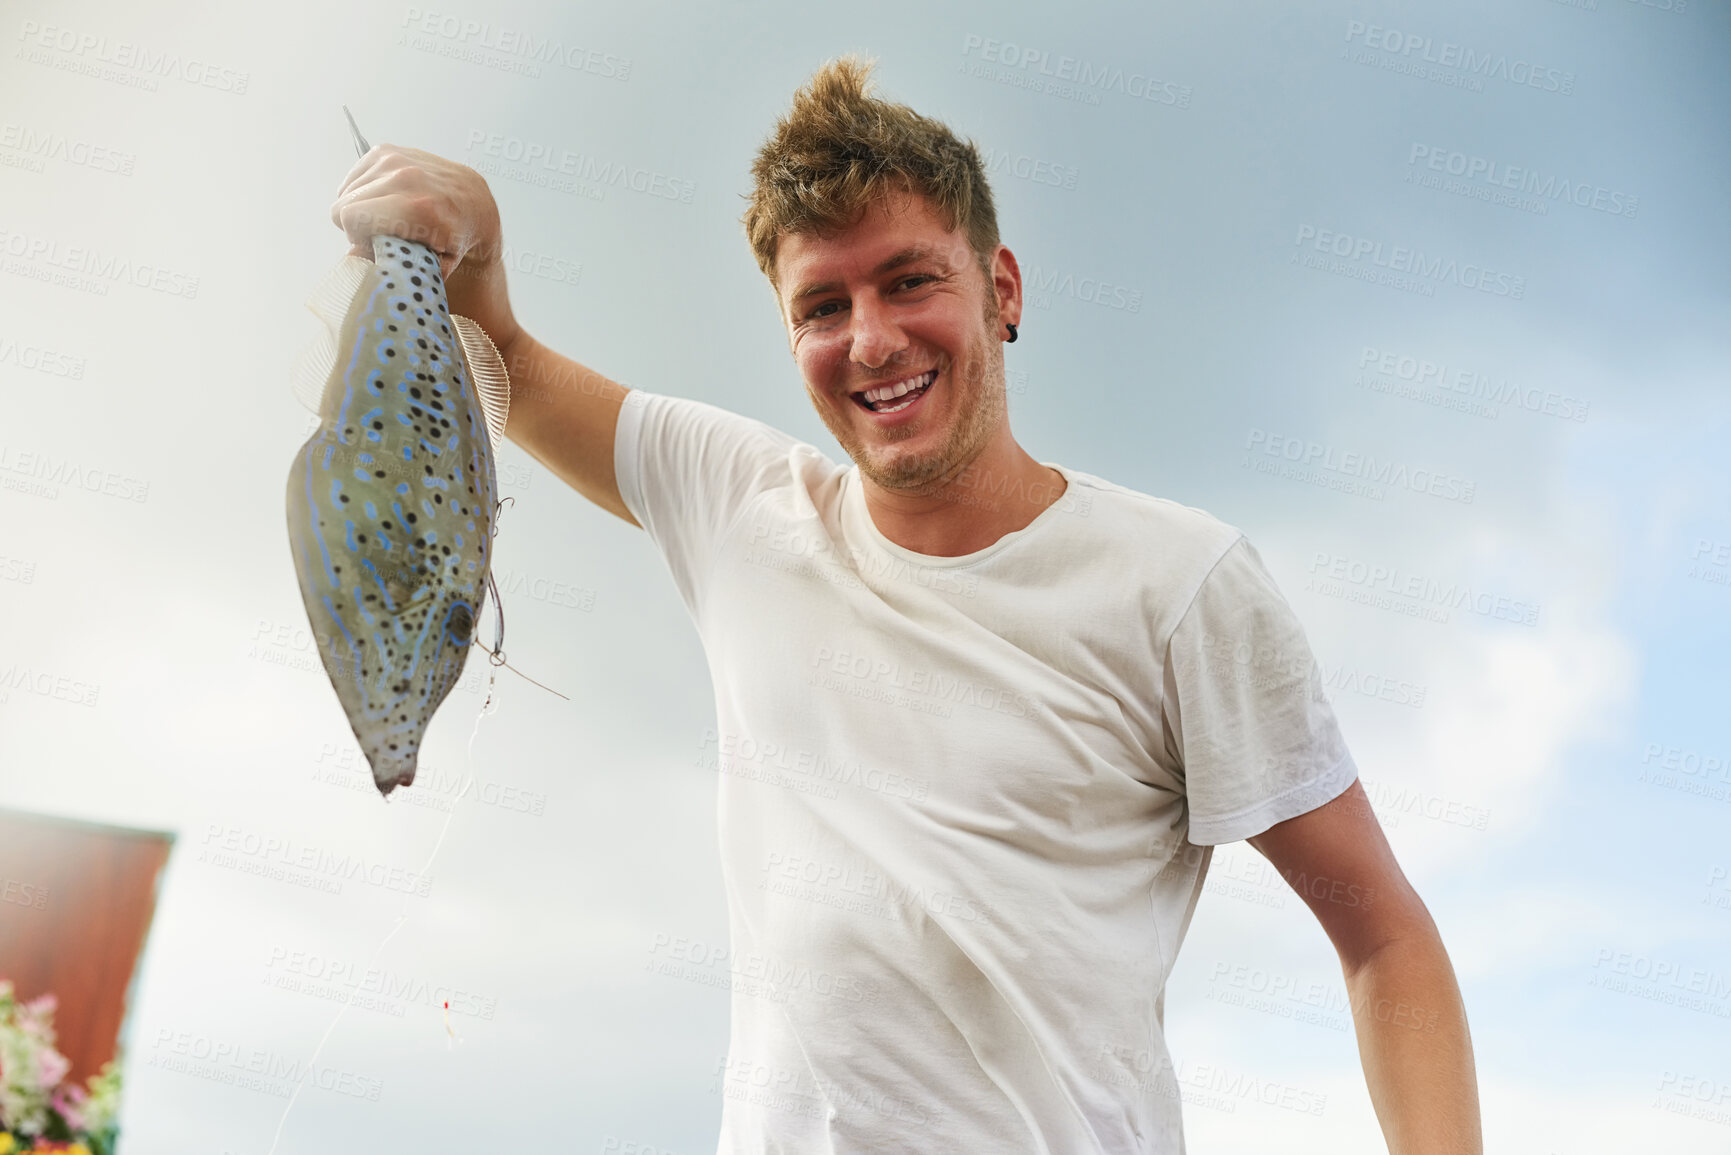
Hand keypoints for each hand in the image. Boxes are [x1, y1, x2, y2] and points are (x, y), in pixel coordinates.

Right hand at [331, 144, 520, 351]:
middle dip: (357, 224)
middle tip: (382, 233)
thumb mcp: (432, 264)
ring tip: (388, 216)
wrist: (475, 202)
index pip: (350, 217)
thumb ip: (392, 266)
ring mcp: (396, 159)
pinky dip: (363, 191)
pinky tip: (386, 200)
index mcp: (418, 208)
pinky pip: (353, 177)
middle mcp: (406, 177)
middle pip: (343, 204)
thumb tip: (352, 260)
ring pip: (346, 190)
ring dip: (361, 207)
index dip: (356, 237)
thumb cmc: (455, 239)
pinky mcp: (387, 150)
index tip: (374, 245)